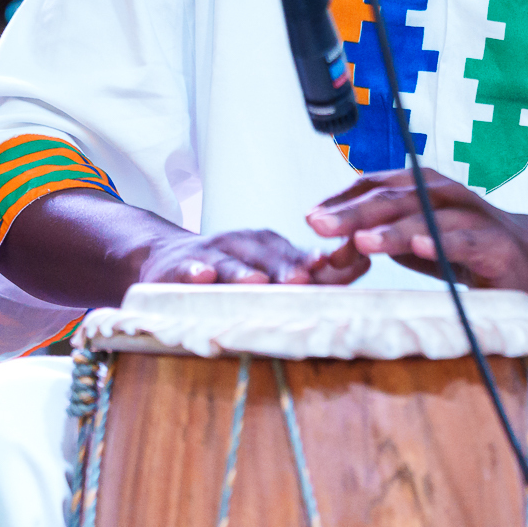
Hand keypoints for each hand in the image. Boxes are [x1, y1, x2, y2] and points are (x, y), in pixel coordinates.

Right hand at [139, 226, 369, 285]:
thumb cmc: (228, 269)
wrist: (165, 257)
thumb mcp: (266, 268)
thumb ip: (306, 270)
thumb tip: (362, 264)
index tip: (349, 264)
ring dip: (242, 272)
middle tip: (304, 277)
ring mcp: (209, 254)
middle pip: (265, 256)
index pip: (298, 253)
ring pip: (228, 263)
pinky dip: (194, 273)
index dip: (322, 260)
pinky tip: (203, 277)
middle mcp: (241, 245)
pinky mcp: (178, 267)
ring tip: (257, 282)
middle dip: (285, 266)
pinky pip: (186, 269)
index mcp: (266, 245)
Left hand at [307, 168, 527, 291]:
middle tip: (317, 225)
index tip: (310, 219)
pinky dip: (441, 243)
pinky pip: (462, 241)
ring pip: (424, 219)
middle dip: (353, 213)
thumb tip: (329, 251)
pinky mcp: (491, 243)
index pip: (373, 186)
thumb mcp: (414, 241)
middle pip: (391, 199)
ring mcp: (468, 216)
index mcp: (421, 186)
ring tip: (361, 240)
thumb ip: (376, 240)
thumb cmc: (463, 245)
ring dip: (391, 230)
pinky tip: (420, 247)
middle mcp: (442, 192)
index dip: (340, 201)